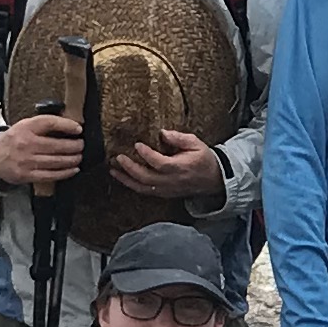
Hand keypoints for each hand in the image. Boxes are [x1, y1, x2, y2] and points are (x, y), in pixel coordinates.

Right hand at [0, 112, 87, 190]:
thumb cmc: (14, 140)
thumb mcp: (24, 126)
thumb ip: (43, 125)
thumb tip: (70, 126)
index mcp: (25, 128)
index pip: (49, 122)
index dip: (66, 125)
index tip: (78, 128)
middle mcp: (26, 144)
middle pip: (56, 145)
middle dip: (74, 146)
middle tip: (81, 145)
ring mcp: (26, 161)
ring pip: (56, 161)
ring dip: (72, 159)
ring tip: (79, 156)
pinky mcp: (27, 175)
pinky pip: (51, 175)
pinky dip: (65, 172)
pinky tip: (73, 169)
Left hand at [108, 127, 224, 203]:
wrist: (214, 180)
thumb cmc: (204, 159)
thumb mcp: (196, 143)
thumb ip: (179, 138)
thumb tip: (163, 133)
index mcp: (180, 167)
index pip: (159, 162)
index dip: (146, 154)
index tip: (137, 144)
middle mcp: (172, 181)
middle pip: (146, 177)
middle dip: (130, 168)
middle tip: (118, 157)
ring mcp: (167, 190)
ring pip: (143, 188)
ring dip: (126, 180)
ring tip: (113, 170)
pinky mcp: (165, 194)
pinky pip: (146, 192)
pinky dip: (133, 186)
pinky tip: (124, 178)